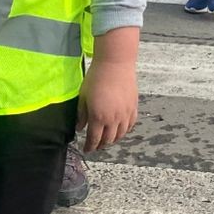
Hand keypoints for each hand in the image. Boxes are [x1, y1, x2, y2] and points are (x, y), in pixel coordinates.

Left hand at [78, 28, 138, 152]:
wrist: (115, 64)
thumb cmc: (96, 77)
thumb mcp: (83, 96)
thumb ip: (82, 114)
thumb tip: (80, 127)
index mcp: (98, 117)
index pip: (94, 139)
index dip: (90, 146)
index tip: (86, 150)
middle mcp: (113, 119)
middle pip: (108, 140)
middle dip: (101, 145)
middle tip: (96, 145)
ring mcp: (125, 114)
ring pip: (120, 134)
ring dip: (113, 140)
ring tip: (107, 139)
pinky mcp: (133, 107)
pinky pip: (130, 125)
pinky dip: (124, 131)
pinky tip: (120, 130)